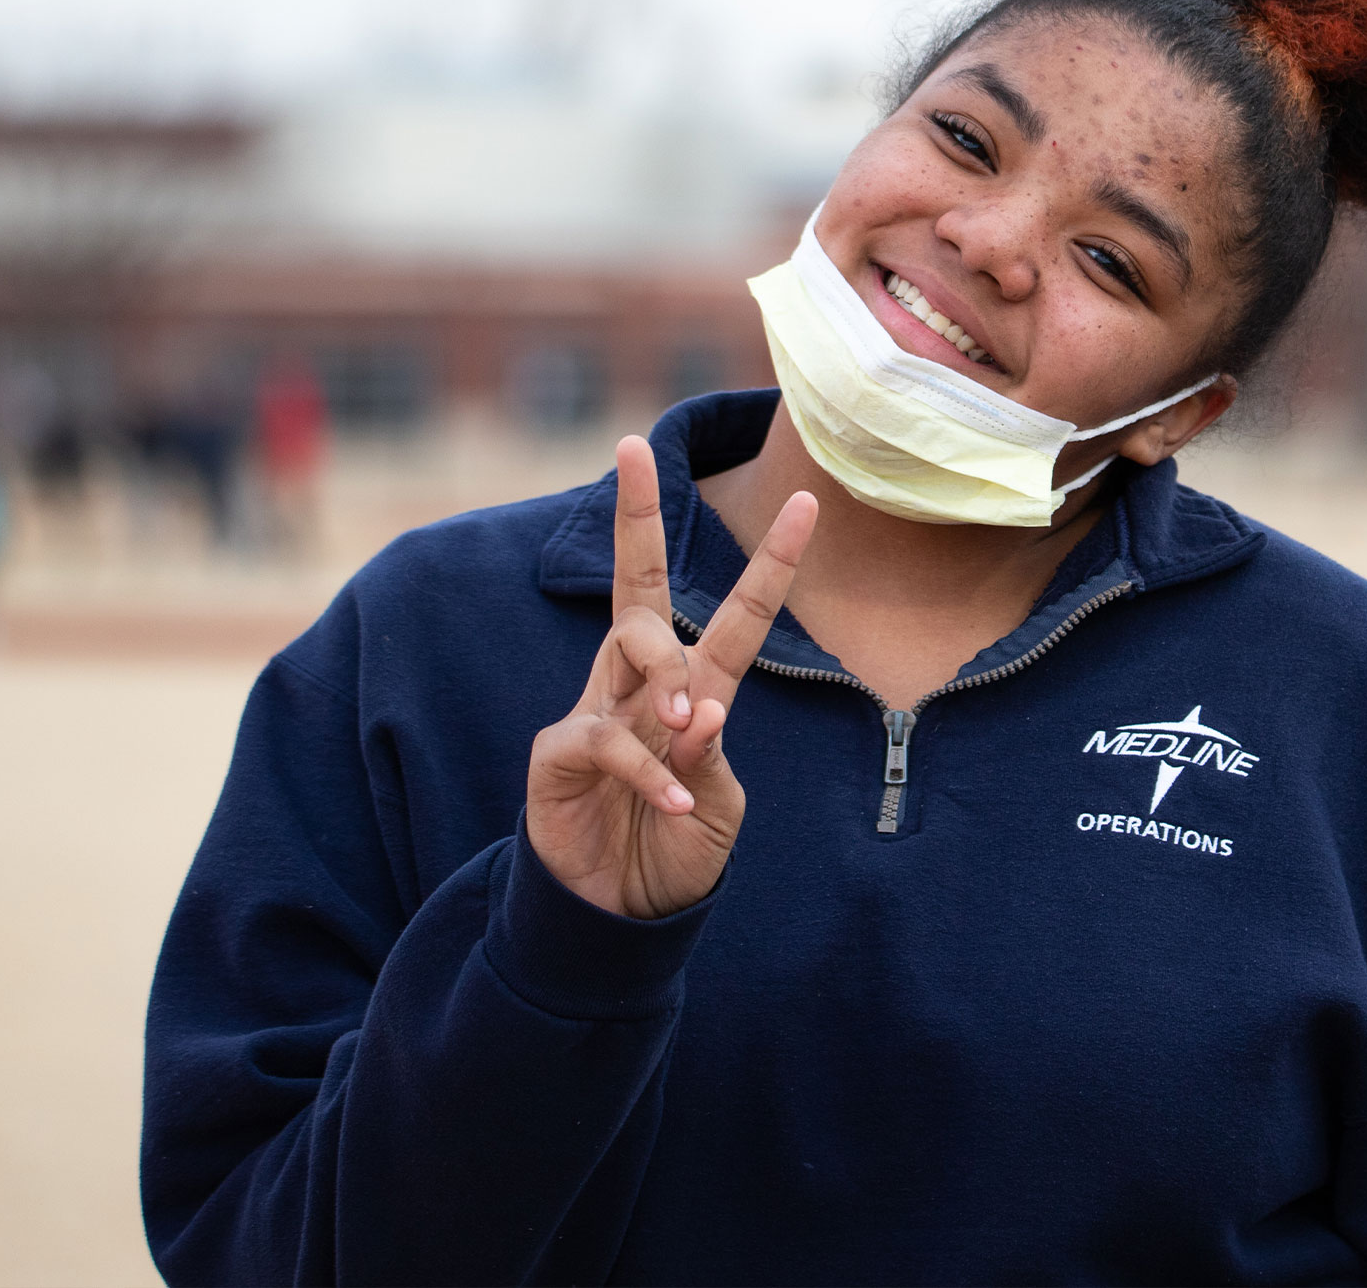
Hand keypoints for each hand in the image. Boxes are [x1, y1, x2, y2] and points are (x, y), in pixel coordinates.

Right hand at [525, 436, 816, 918]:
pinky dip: (646, 770)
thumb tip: (700, 712)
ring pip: (628, 644)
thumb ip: (712, 758)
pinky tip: (670, 800)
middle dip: (635, 513)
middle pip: (642, 583)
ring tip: (682, 725)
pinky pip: (607, 738)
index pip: (737, 613)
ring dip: (664, 676)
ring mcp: (597, 710)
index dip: (771, 560)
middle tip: (629, 448)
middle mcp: (642, 685)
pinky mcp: (559, 752)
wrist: (616, 918)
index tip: (807, 501)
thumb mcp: (716, 805)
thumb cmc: (672, 850)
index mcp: (695, 689)